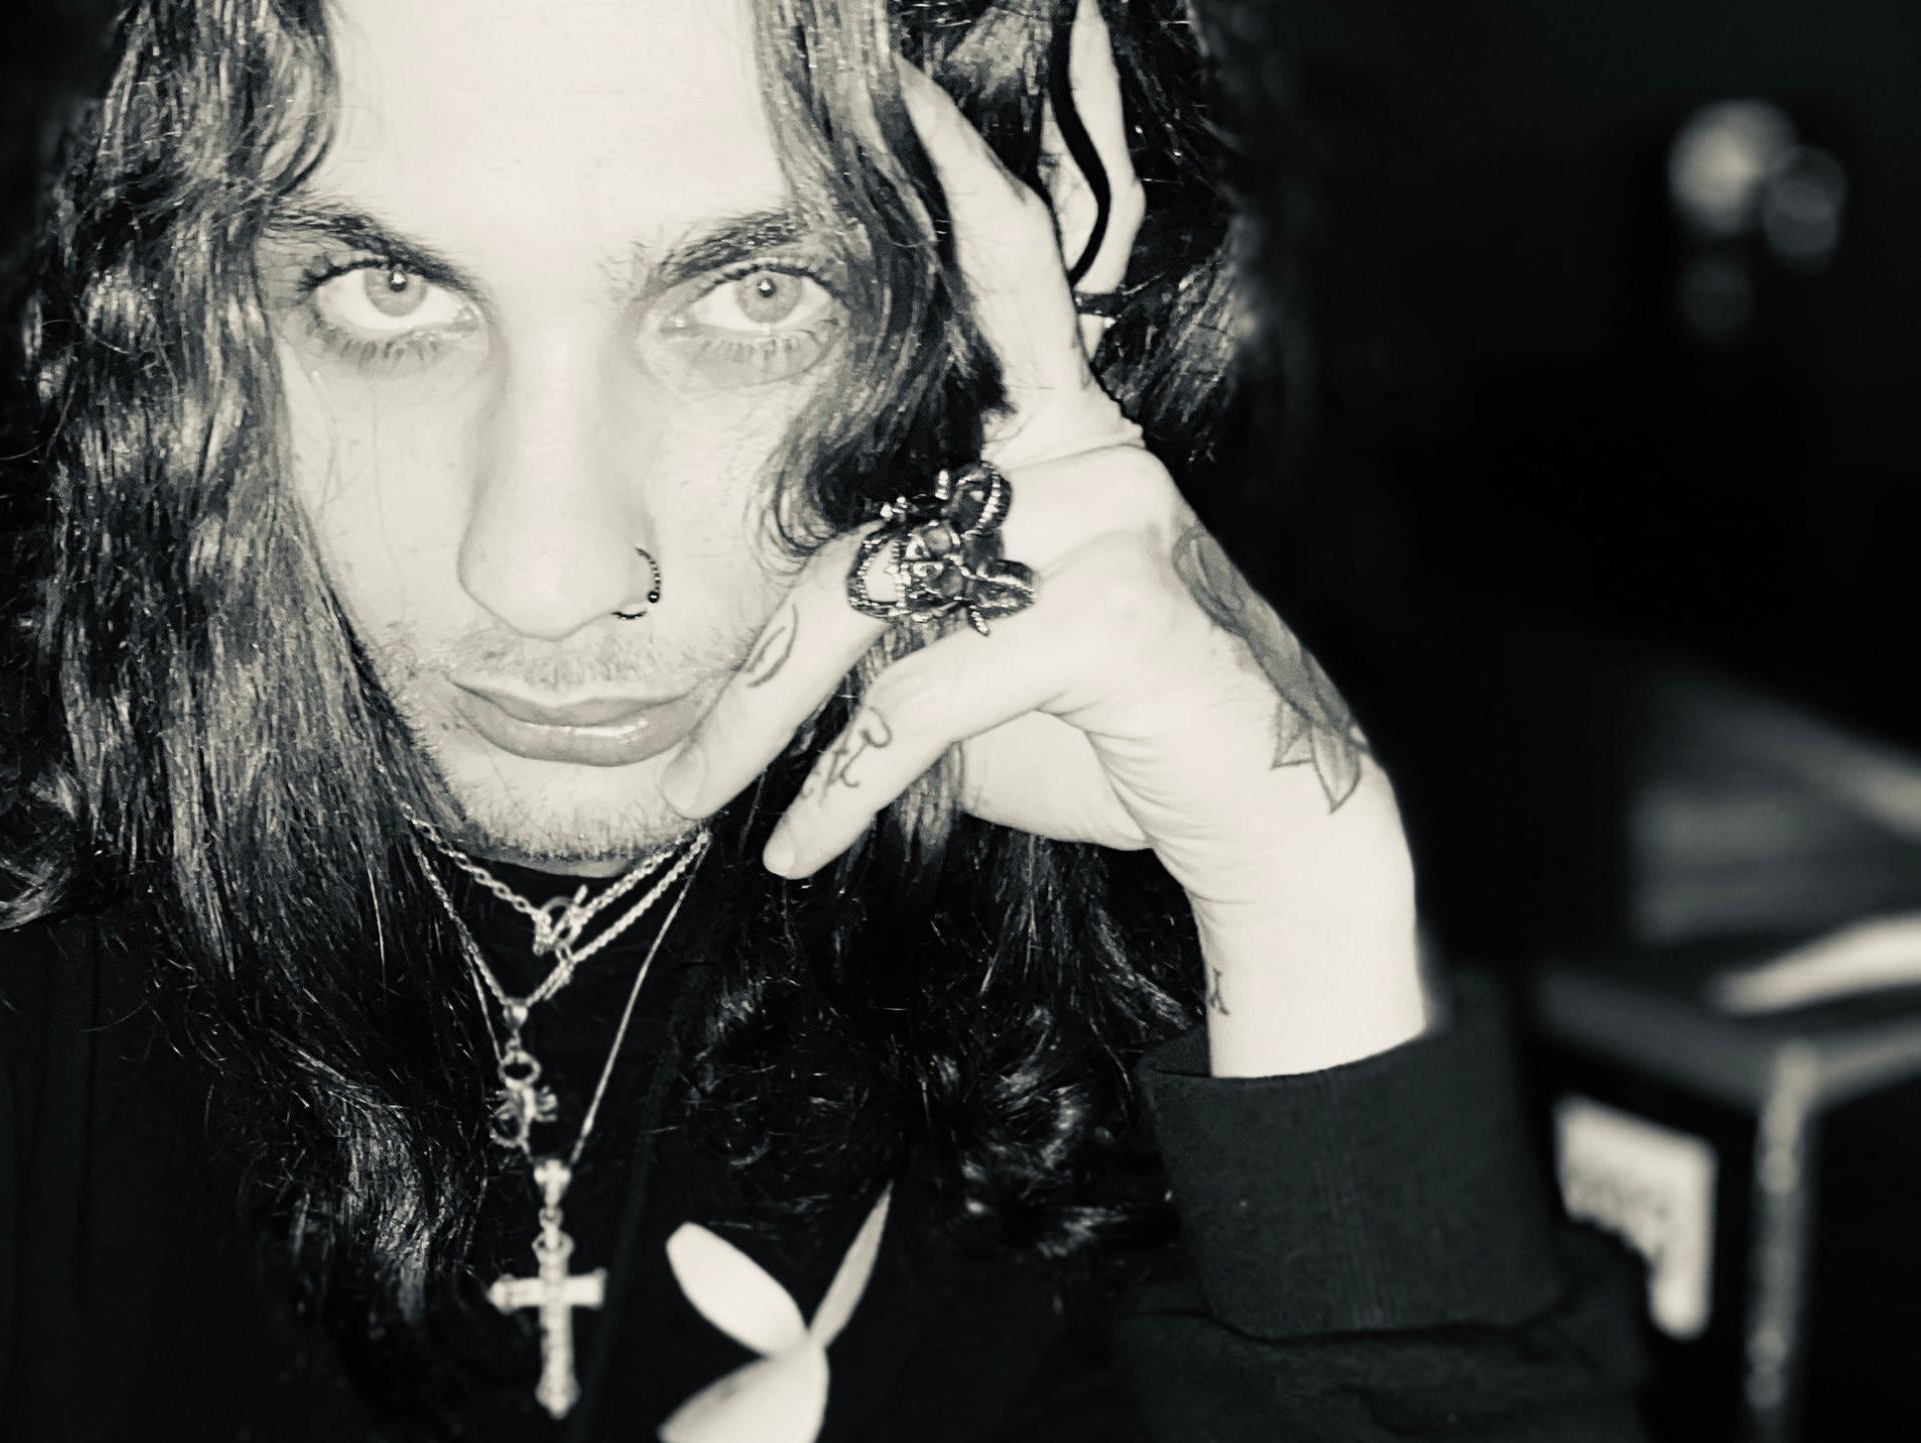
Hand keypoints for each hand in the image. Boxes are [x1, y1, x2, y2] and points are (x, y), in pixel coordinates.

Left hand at [661, 0, 1429, 1076]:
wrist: (1257, 827)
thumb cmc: (1105, 742)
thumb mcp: (977, 671)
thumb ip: (898, 628)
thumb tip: (767, 660)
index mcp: (1065, 439)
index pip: (1015, 285)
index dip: (969, 191)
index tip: (912, 102)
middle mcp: (1090, 458)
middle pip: (863, 539)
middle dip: (755, 674)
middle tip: (679, 772)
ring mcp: (1109, 524)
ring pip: (877, 611)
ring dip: (776, 730)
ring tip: (711, 805)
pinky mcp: (1112, 612)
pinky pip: (925, 692)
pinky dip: (845, 783)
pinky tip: (800, 846)